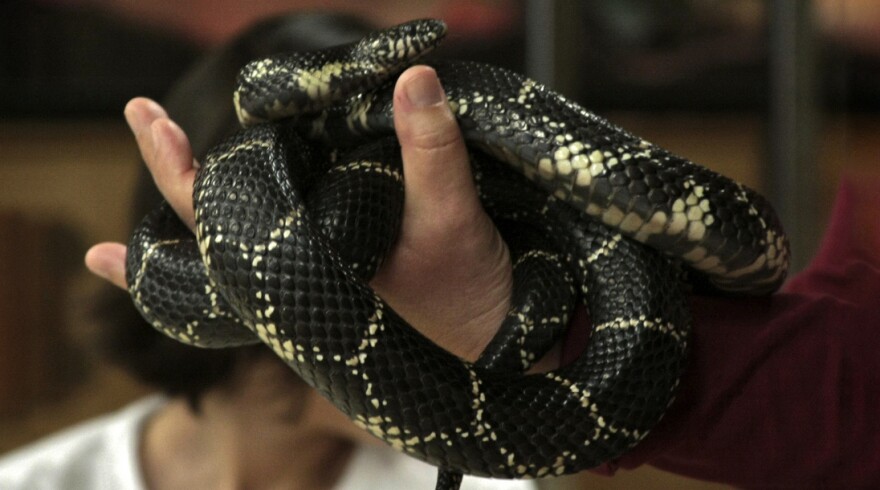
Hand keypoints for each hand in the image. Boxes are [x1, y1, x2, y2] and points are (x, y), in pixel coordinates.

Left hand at [86, 66, 514, 361]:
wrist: (498, 350)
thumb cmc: (471, 303)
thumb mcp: (453, 223)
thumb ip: (432, 153)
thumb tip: (414, 76)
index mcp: (303, 269)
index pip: (215, 221)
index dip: (180, 170)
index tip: (149, 118)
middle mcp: (300, 269)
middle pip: (218, 219)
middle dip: (179, 169)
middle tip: (141, 109)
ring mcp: (324, 262)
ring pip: (257, 218)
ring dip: (218, 182)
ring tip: (171, 139)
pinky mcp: (353, 253)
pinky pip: (300, 219)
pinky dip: (273, 196)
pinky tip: (276, 181)